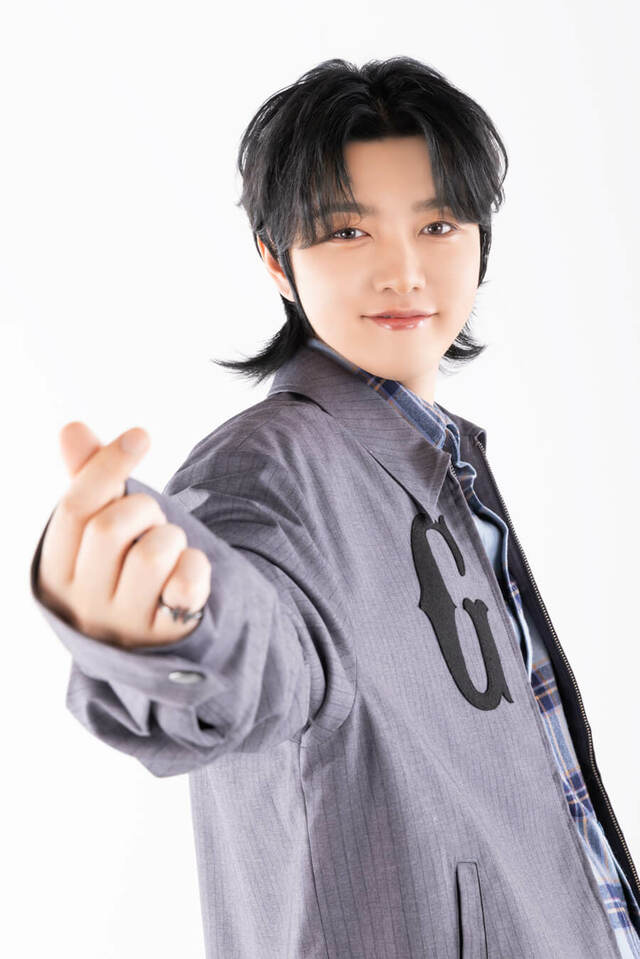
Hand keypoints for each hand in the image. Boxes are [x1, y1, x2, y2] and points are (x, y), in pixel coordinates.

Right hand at [36, 422, 211, 647]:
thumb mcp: (100, 529)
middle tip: (152, 523)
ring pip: (152, 553)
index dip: (108, 464)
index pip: (73, 508)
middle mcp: (83, 605)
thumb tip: (71, 429)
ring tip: (168, 553)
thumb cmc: (123, 570)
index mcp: (55, 574)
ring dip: (171, 538)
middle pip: (110, 528)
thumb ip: (89, 481)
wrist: (157, 636)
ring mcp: (125, 624)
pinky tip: (185, 577)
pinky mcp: (167, 634)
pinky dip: (195, 566)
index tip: (140, 435)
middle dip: (143, 510)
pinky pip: (187, 582)